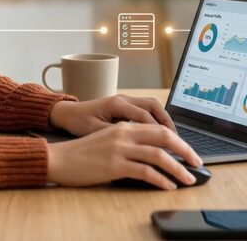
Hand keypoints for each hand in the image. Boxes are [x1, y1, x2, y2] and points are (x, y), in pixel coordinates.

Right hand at [46, 122, 201, 188]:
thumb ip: (128, 142)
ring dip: (178, 168)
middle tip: (197, 163)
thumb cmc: (82, 153)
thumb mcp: (107, 139)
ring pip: (159, 155)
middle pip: (164, 136)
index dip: (178, 139)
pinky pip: (146, 172)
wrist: (59, 158)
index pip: (159, 128)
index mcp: (124, 126)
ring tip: (188, 179)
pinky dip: (161, 180)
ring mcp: (120, 149)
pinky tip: (168, 186)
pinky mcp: (115, 165)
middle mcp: (124, 134)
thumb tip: (152, 155)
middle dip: (185, 150)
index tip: (188, 152)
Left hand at [49, 95, 175, 136]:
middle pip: (154, 106)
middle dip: (168, 123)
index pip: (144, 116)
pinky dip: (156, 120)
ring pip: (152, 106)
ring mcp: (125, 100)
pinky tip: (160, 134)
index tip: (169, 144)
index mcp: (116, 104)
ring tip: (174, 138)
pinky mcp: (125, 106)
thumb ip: (115, 137)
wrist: (67, 113)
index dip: (158, 131)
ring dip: (164, 120)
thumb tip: (135, 147)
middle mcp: (124, 99)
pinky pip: (146, 109)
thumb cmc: (79, 122)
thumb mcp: (95, 132)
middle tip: (178, 140)